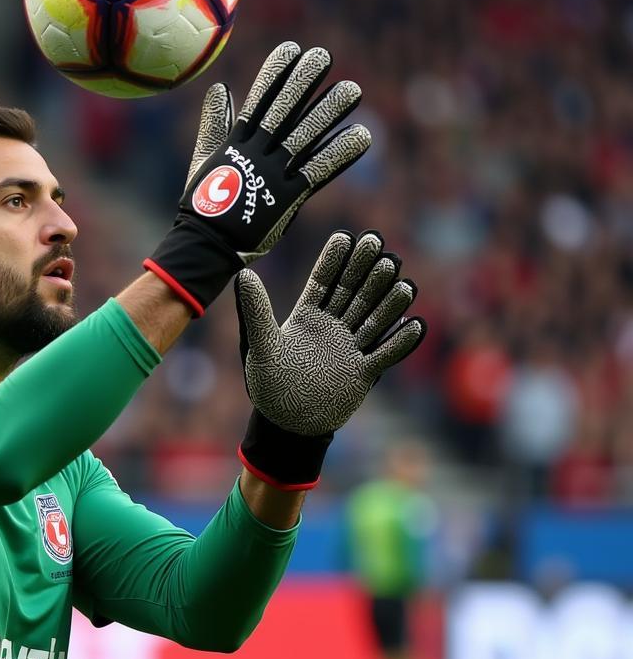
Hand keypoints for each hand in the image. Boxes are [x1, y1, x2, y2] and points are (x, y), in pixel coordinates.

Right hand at [144, 41, 370, 315]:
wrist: (205, 246)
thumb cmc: (204, 206)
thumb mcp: (204, 159)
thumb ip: (214, 124)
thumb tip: (220, 87)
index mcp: (236, 143)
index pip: (258, 99)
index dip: (275, 73)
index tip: (293, 48)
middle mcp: (255, 154)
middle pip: (284, 111)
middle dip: (304, 82)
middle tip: (325, 57)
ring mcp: (271, 174)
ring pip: (304, 136)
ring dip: (329, 112)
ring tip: (353, 90)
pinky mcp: (286, 198)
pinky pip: (319, 171)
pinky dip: (340, 153)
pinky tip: (362, 136)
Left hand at [235, 230, 425, 489]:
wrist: (286, 423)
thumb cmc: (269, 384)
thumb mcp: (261, 345)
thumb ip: (256, 310)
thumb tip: (243, 274)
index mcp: (306, 317)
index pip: (323, 282)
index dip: (335, 260)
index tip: (346, 235)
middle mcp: (332, 327)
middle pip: (352, 293)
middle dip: (366, 271)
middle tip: (379, 244)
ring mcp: (349, 348)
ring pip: (373, 319)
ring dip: (388, 301)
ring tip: (403, 281)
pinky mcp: (362, 372)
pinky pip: (384, 354)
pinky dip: (400, 342)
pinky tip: (415, 325)